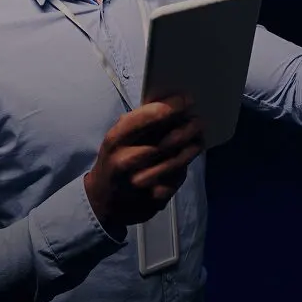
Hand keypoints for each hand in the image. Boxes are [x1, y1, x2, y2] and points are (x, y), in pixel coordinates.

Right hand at [84, 95, 203, 236]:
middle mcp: (125, 162)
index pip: (146, 119)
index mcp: (115, 140)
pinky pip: (176, 180)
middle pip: (166, 142)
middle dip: (187, 128)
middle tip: (198, 120)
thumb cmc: (115, 159)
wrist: (102, 201)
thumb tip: (171, 104)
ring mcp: (139, 184)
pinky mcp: (153, 201)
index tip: (187, 100)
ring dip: (191, 147)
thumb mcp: (117, 139)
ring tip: (199, 138)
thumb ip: (139, 123)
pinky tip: (186, 159)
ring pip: (176, 162)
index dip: (170, 108)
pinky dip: (184, 167)